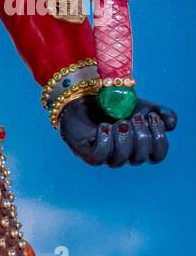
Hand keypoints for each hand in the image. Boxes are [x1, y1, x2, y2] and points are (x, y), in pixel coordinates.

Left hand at [59, 95, 176, 166]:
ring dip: (123, 139)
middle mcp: (125, 154)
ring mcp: (106, 155)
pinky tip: (104, 126)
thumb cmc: (114, 105)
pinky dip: (104, 140)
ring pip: (121, 159)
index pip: (157, 155)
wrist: (84, 96)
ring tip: (120, 121)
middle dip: (141, 136)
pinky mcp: (88, 152)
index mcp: (139, 146)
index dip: (159, 139)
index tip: (152, 117)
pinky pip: (100, 155)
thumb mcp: (141, 105)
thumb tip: (170, 123)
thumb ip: (160, 113)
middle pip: (140, 157)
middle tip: (136, 117)